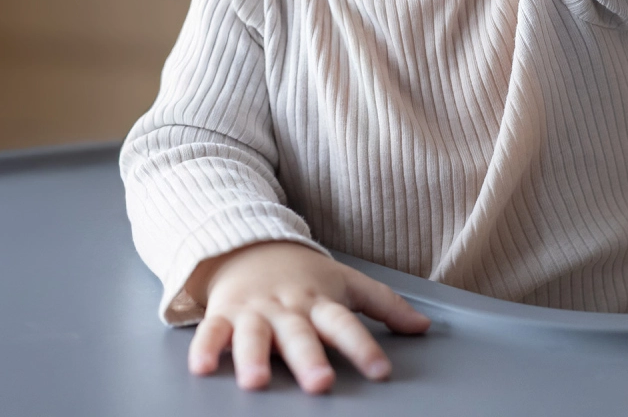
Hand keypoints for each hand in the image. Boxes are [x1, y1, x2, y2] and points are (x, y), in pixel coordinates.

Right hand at [185, 241, 430, 393]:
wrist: (251, 244)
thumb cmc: (304, 273)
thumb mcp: (346, 282)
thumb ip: (385, 305)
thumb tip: (425, 327)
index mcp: (319, 301)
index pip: (345, 324)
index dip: (363, 346)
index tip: (381, 371)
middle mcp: (288, 308)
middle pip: (300, 334)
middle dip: (309, 358)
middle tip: (320, 382)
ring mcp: (254, 311)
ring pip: (254, 335)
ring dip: (254, 357)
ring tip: (257, 382)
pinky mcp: (224, 314)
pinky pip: (212, 331)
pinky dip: (205, 347)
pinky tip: (203, 368)